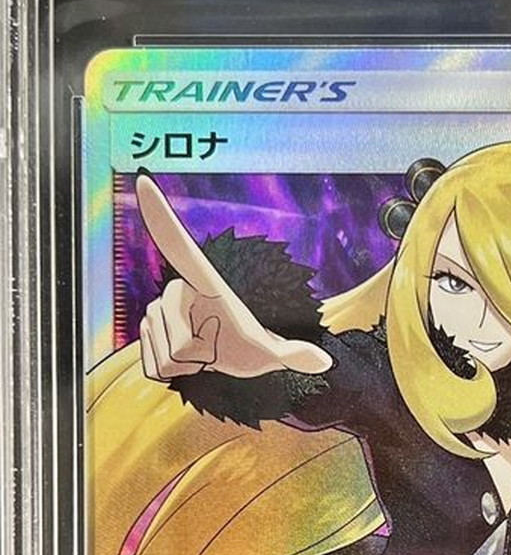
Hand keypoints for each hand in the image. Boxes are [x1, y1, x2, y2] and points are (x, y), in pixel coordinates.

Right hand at [136, 174, 332, 380]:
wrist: (224, 357)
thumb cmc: (247, 345)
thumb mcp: (270, 352)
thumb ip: (293, 355)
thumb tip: (324, 360)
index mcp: (203, 281)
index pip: (179, 245)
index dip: (161, 215)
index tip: (144, 181)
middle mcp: (175, 289)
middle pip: (180, 339)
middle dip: (200, 355)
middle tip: (213, 345)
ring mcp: (155, 310)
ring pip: (167, 354)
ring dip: (187, 364)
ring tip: (200, 350)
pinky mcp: (142, 333)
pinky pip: (153, 365)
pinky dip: (173, 372)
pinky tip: (184, 362)